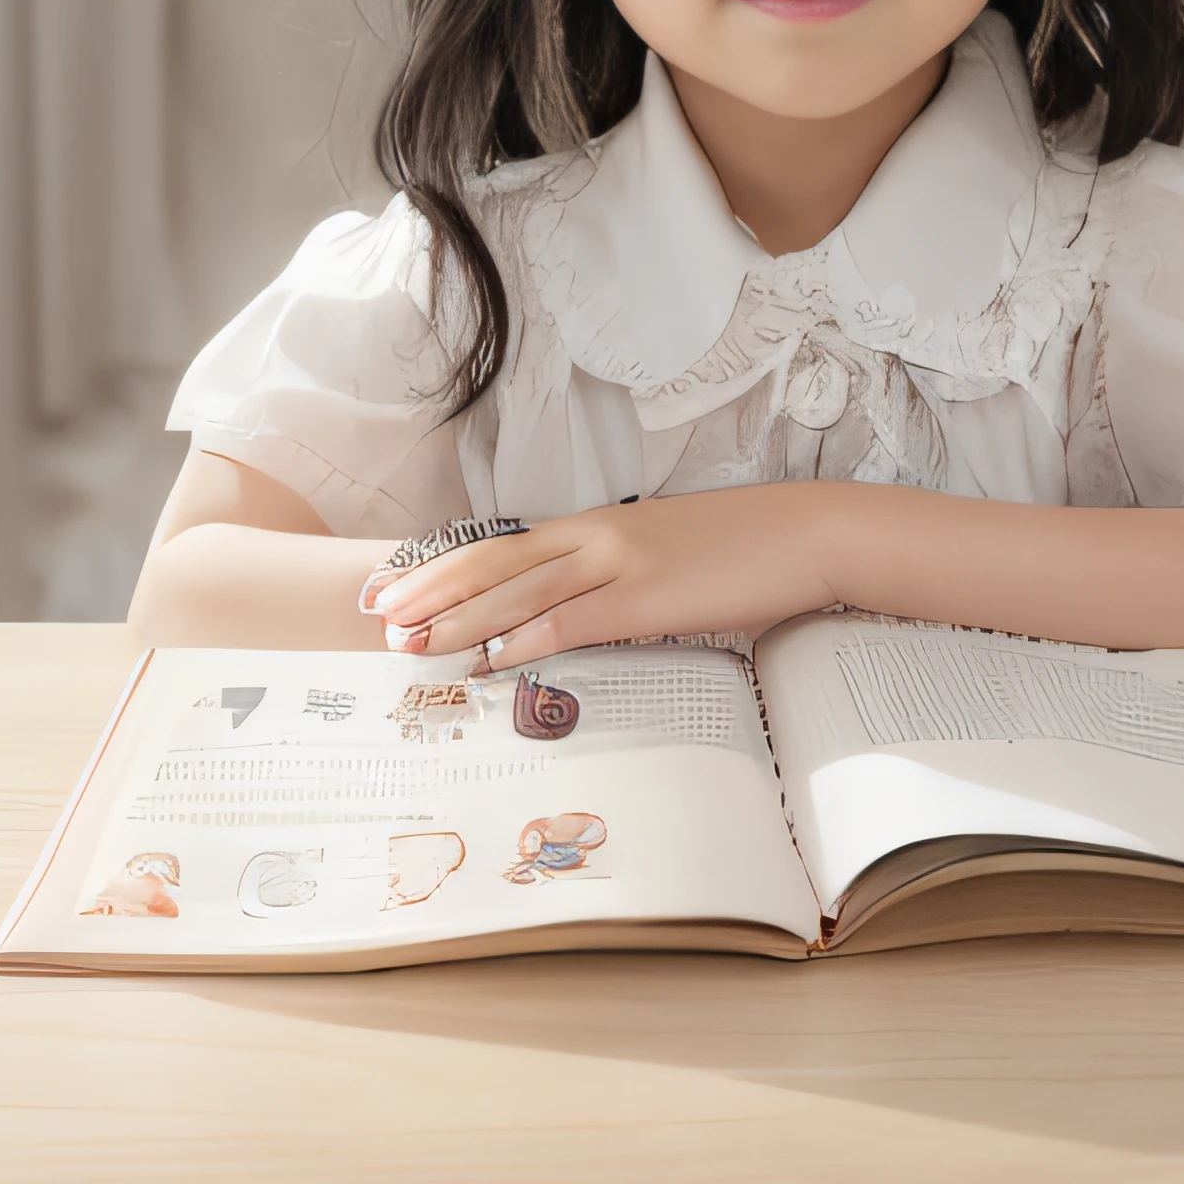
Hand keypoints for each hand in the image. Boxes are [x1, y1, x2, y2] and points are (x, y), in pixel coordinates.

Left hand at [369, 484, 840, 667]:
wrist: (806, 535)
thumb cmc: (745, 549)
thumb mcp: (668, 553)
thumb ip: (620, 575)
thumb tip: (585, 608)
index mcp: (599, 525)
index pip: (505, 546)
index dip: (447, 567)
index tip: (401, 585)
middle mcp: (596, 537)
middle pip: (493, 562)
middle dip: (430, 590)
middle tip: (377, 615)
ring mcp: (619, 563)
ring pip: (518, 592)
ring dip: (458, 620)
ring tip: (410, 642)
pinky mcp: (647, 598)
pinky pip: (572, 621)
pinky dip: (525, 640)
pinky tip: (490, 658)